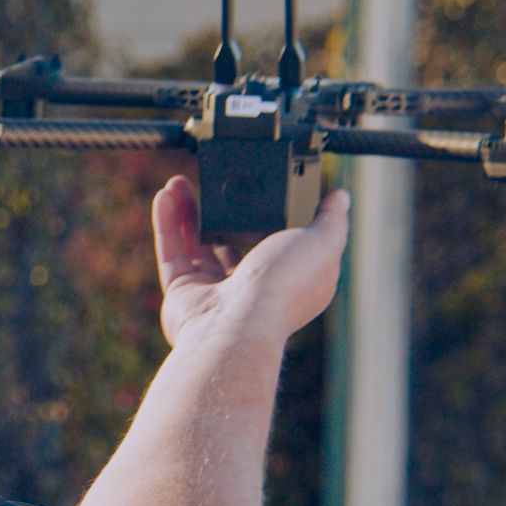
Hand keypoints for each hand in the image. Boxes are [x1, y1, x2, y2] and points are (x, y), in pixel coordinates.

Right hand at [149, 175, 349, 348]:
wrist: (235, 324)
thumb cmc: (283, 287)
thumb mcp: (322, 243)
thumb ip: (331, 220)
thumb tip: (340, 198)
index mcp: (290, 280)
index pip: (283, 242)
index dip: (275, 213)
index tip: (265, 186)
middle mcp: (252, 287)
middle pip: (236, 239)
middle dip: (225, 209)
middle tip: (217, 183)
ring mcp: (214, 291)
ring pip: (199, 242)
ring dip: (189, 210)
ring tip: (180, 182)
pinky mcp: (182, 291)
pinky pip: (172, 251)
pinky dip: (167, 223)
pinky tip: (166, 196)